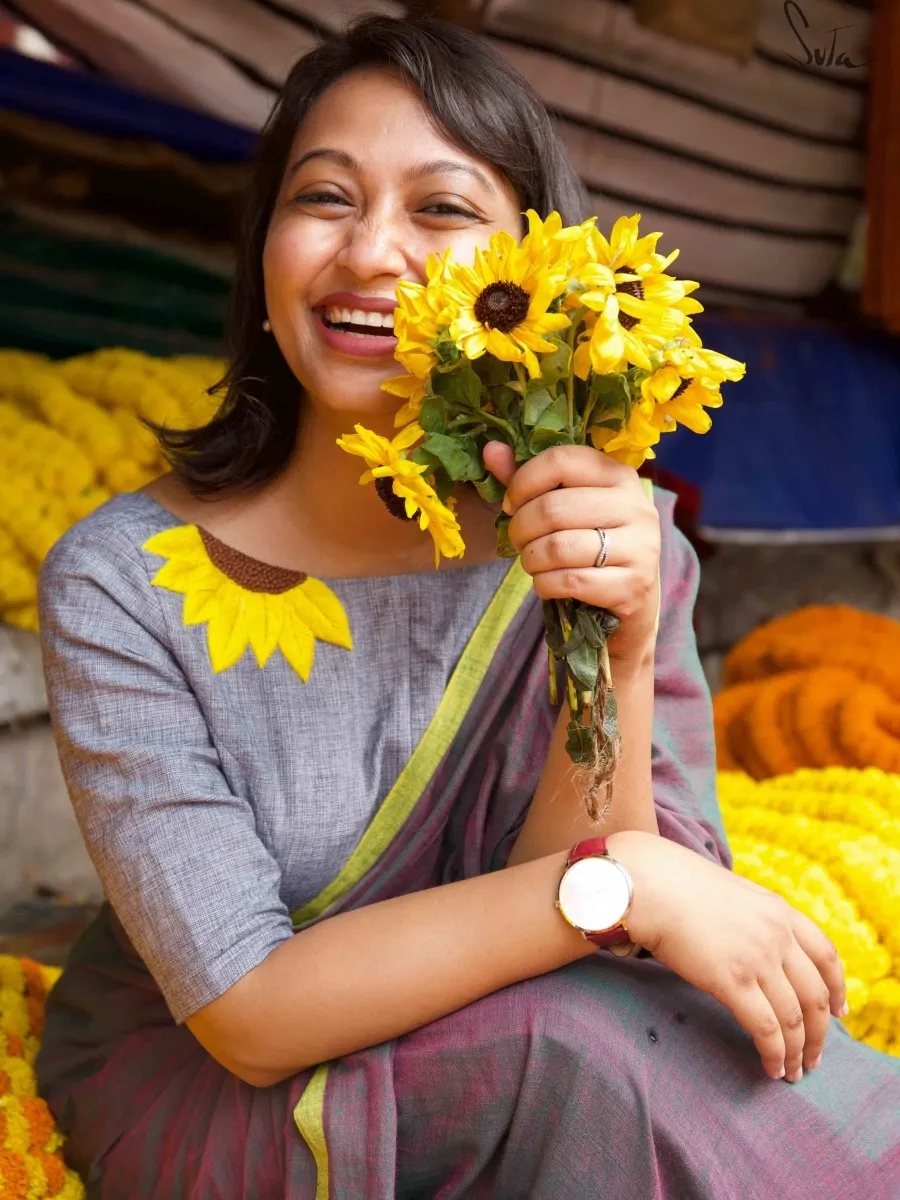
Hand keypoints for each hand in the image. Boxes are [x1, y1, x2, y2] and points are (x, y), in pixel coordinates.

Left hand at [482, 442, 659, 666]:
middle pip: (553, 508)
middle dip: (520, 528)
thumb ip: (528, 479)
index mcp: (619, 475)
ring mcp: (641, 547)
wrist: (631, 602)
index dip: (522, 482)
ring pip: (559, 547)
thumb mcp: (564, 508)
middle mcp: (636, 506)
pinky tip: (546, 583)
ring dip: (530, 559)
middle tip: (517, 540)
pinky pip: (570, 581)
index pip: (561, 460)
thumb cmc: (589, 547)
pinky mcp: (634, 585)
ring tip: (531, 562)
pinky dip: (545, 584)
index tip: (511, 504)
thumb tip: (491, 449)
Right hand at [610, 831, 847, 1082]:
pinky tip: (770, 1067)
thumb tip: (753, 946)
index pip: (826, 955)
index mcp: (779, 911)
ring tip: (791, 1071)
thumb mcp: (731, 894)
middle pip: (817, 995)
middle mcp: (777, 935)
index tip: (840, 1011)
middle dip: (821, 1033)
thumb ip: (752, 919)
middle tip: (813, 1057)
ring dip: (798, 1052)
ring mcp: (758, 958)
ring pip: (795, 1018)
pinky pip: (766, 1028)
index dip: (838, 988)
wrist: (648, 883)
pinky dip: (774, 1053)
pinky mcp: (733, 981)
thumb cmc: (676, 886)